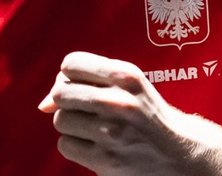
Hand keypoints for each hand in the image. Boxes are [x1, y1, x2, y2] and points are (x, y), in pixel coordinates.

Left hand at [37, 51, 201, 174]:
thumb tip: (42, 103)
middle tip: (83, 109)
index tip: (80, 85)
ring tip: (92, 128)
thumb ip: (88, 83)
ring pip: (60, 119)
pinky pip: (65, 145)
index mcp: (127, 76)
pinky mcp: (105, 158)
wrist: (179, 153)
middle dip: (65, 101)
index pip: (71, 63)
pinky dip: (74, 145)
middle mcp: (119, 100)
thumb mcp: (129, 87)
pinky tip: (94, 144)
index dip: (69, 75)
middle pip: (60, 92)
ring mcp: (111, 131)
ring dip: (71, 125)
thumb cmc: (147, 116)